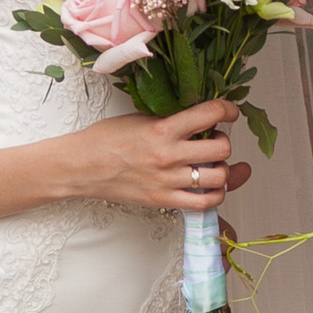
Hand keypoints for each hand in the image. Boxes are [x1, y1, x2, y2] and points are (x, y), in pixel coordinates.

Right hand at [78, 95, 252, 211]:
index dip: (228, 109)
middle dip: (224, 141)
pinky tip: (211, 186)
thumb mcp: (140, 119)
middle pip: (222, 148)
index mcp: (162, 129)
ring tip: (213, 164)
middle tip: (216, 139)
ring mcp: (167, 180)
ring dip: (223, 169)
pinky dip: (215, 194)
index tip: (230, 111)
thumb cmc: (105, 141)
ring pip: (219, 177)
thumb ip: (171, 120)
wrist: (81, 166)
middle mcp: (168, 155)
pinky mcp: (164, 199)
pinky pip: (204, 202)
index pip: (210, 113)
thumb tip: (199, 120)